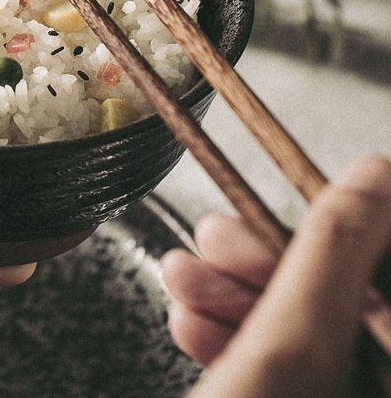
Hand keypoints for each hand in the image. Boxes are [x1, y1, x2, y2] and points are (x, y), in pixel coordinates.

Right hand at [162, 156, 390, 396]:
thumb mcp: (289, 341)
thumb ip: (330, 254)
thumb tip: (371, 177)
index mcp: (390, 358)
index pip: (377, 253)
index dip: (334, 219)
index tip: (294, 193)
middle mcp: (367, 367)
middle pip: (321, 275)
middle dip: (253, 256)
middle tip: (218, 249)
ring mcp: (319, 380)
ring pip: (280, 302)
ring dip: (219, 284)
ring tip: (185, 281)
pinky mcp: (273, 387)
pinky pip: (255, 336)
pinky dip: (214, 320)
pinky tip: (190, 318)